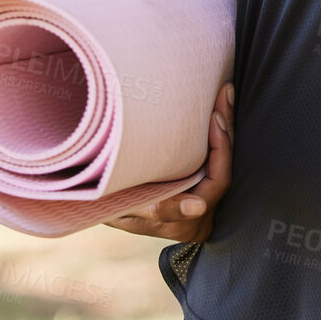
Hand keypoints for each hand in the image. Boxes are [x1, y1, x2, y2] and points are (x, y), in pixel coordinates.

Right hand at [103, 79, 233, 243]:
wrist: (94, 200)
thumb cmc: (106, 205)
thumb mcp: (127, 208)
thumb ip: (160, 210)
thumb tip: (200, 208)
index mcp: (185, 225)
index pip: (217, 183)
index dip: (221, 150)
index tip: (216, 118)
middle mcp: (197, 218)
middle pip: (223, 169)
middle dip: (226, 128)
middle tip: (224, 95)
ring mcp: (197, 203)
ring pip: (220, 161)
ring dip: (223, 126)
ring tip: (223, 95)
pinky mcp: (194, 187)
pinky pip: (212, 159)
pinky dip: (213, 134)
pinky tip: (215, 107)